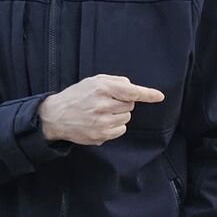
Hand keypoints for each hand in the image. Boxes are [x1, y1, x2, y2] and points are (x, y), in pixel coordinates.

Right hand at [39, 74, 163, 146]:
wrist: (57, 116)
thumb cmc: (77, 96)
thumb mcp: (93, 81)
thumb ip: (115, 81)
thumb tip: (131, 86)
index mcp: (102, 89)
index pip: (131, 91)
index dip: (147, 94)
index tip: (159, 96)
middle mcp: (103, 106)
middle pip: (130, 105)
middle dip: (123, 103)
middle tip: (107, 102)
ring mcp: (102, 123)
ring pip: (126, 118)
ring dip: (119, 115)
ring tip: (101, 113)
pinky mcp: (101, 136)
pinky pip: (120, 131)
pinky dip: (115, 127)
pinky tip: (101, 122)